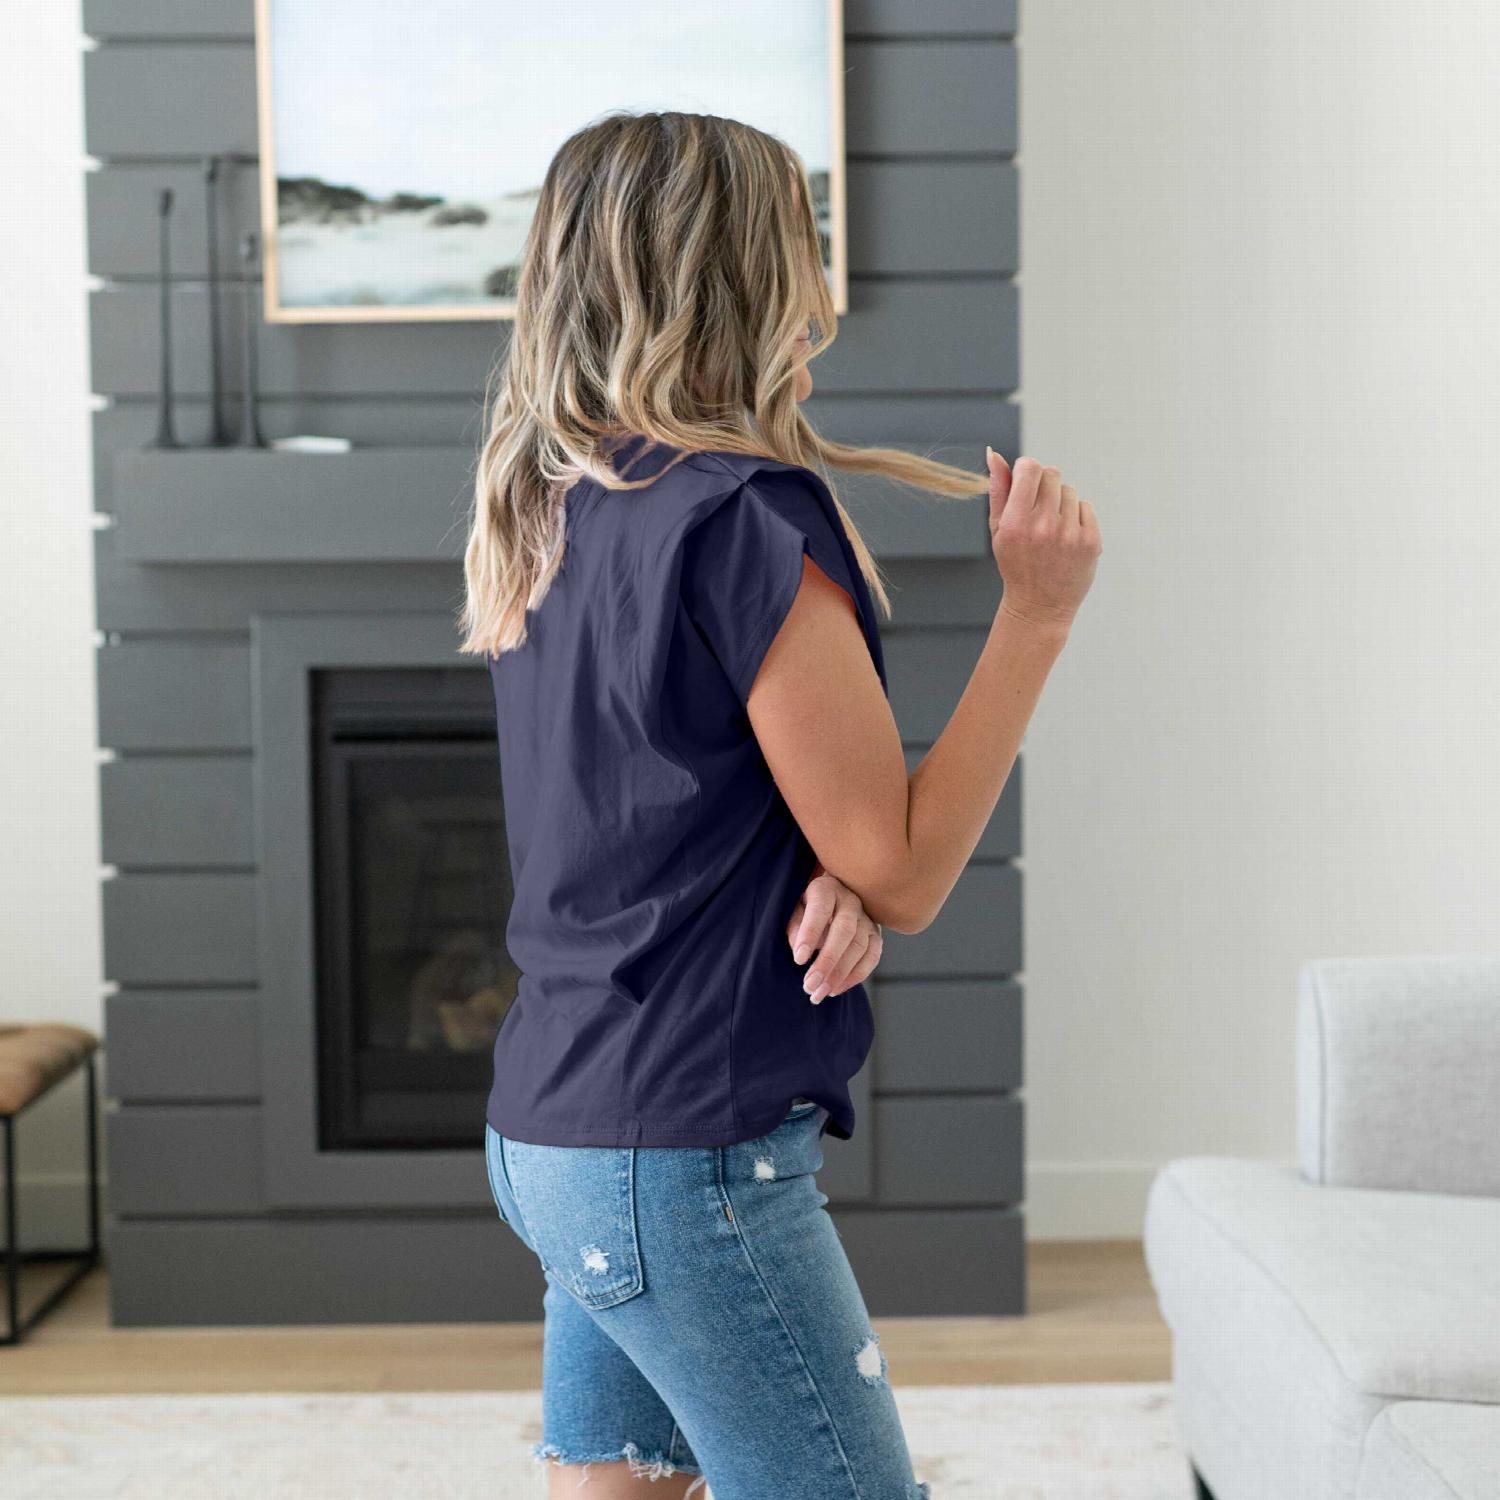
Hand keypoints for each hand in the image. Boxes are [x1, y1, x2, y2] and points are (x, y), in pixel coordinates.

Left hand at [786, 863, 882, 1004]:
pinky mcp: (875, 935)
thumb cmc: (807, 907)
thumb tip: (799, 949)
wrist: (831, 901)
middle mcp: (850, 901)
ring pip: (859, 947)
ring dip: (839, 974)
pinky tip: (836, 989)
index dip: (810, 935)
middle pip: (844, 931)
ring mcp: (867, 918)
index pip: (820, 910)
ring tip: (819, 993)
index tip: (798, 960)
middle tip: (809, 985)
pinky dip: (855, 977)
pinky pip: (871, 958)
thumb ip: (795, 926)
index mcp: (826, 889)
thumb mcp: (795, 909)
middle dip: (827, 961)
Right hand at [985, 448, 1101, 628]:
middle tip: (1037, 509)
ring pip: (1069, 491)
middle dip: (1044, 485)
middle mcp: (1043, 527)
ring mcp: (1069, 535)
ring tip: (1051, 528)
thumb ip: (998, 490)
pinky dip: (1076, 517)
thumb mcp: (998, 530)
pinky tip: (1065, 537)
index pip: (1030, 468)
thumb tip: (994, 454)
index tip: (1025, 481)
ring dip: (1060, 503)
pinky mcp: (1091, 542)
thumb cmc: (1015, 563)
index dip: (1027, 469)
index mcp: (1015, 522)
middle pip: (1051, 474)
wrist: (1039, 606)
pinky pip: (1085, 507)